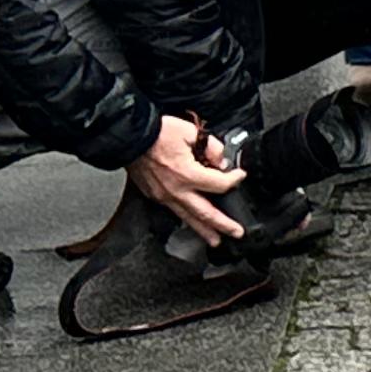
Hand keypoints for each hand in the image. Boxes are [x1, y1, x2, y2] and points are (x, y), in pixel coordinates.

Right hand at [136, 114, 244, 246]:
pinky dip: (186, 219)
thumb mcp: (190, 132)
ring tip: (216, 240)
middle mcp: (175, 190)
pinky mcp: (154, 196)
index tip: (240, 176)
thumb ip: (212, 147)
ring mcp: (163, 196)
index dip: (235, 180)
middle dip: (223, 225)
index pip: (220, 185)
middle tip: (237, 233)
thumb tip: (221, 161)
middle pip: (205, 213)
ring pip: (188, 217)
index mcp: (187, 174)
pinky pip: (174, 211)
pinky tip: (193, 222)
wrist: (130, 138)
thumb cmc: (157, 134)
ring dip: (203, 230)